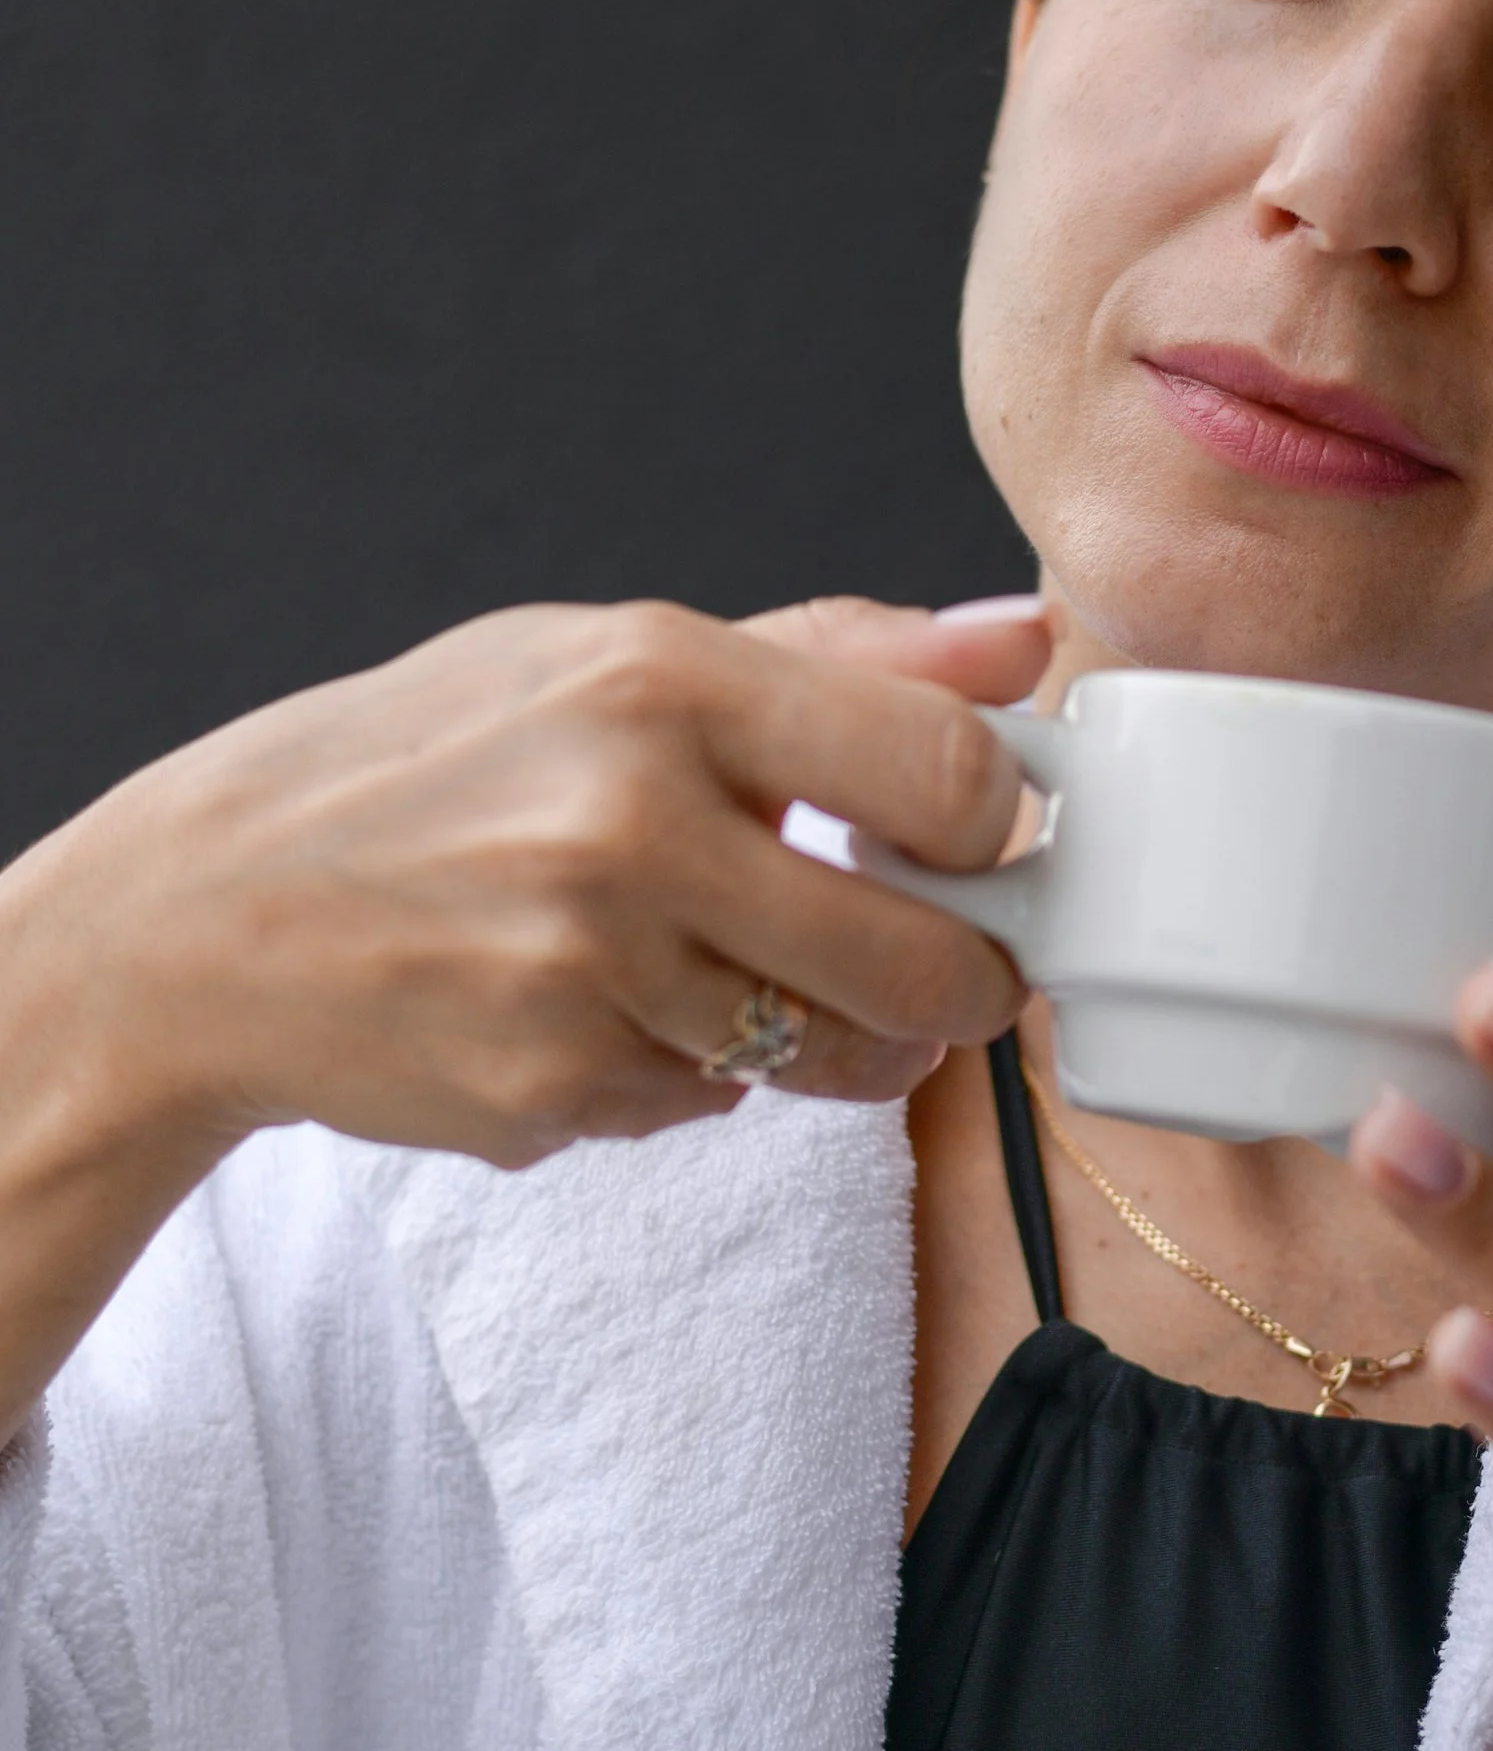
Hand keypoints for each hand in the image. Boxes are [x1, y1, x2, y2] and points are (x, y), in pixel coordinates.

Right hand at [5, 589, 1053, 1176]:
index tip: (978, 840)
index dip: (998, 827)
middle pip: (924, 960)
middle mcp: (627, 824)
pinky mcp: (549, 1090)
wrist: (206, 916)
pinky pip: (710, 1110)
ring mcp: (585, 971)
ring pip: (827, 1055)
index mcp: (660, 682)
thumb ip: (837, 656)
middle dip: (963, 982)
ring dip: (827, 1039)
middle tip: (941, 965)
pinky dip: (688, 1077)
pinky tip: (599, 1013)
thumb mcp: (606, 659)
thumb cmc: (428, 764)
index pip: (947, 774)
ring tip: (742, 975)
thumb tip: (1028, 639)